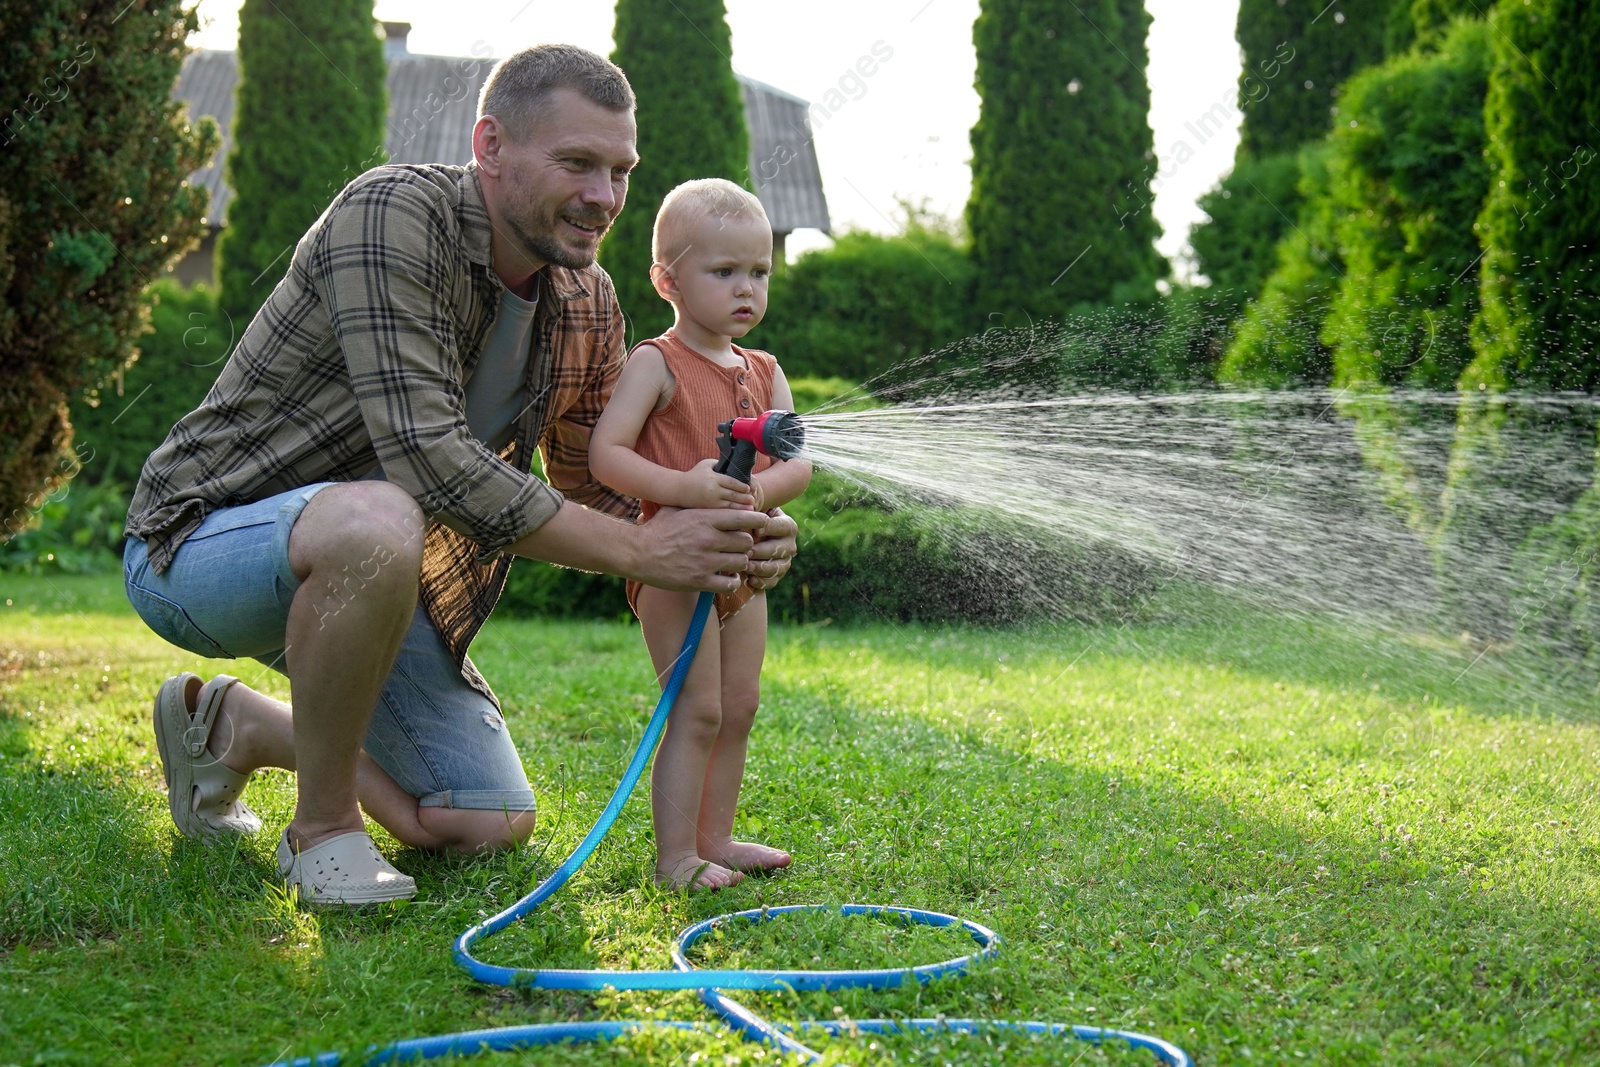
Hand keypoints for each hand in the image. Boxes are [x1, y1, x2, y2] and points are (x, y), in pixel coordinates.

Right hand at [635, 507, 767, 592]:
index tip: (757, 525)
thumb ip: (701, 504)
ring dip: (739, 563)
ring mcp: (705, 562)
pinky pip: (731, 584)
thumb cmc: (658, 529)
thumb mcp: (677, 508)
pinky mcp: (700, 581)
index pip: (745, 518)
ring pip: (741, 562)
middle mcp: (708, 539)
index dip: (756, 521)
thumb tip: (719, 495)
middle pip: (747, 542)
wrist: (637, 553)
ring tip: (732, 562)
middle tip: (738, 546)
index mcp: (705, 519)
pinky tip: (726, 577)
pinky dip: (732, 582)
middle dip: (745, 544)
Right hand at [676, 458, 756, 509]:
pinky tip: (739, 516)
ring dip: (741, 508)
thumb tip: (734, 466)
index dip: (742, 486)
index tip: (749, 488)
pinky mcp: (707, 510)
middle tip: (753, 499)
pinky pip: (722, 513)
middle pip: (733, 495)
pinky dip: (731, 514)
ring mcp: (710, 502)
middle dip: (745, 498)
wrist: (678, 489)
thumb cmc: (693, 475)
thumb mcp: (705, 465)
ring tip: (750, 508)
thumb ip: (719, 464)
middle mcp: (713, 490)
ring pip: (729, 506)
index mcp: (714, 478)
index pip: (732, 482)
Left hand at [744, 508, 797, 590]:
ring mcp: (785, 561)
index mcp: (787, 525)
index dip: (769, 528)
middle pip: (780, 550)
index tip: (756, 531)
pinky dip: (761, 582)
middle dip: (762, 551)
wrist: (746, 540)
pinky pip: (772, 581)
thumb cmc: (747, 522)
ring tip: (745, 566)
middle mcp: (790, 544)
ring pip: (777, 567)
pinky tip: (749, 579)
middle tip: (746, 552)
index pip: (782, 526)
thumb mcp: (751, 513)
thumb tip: (747, 511)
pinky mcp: (777, 575)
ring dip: (760, 568)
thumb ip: (751, 512)